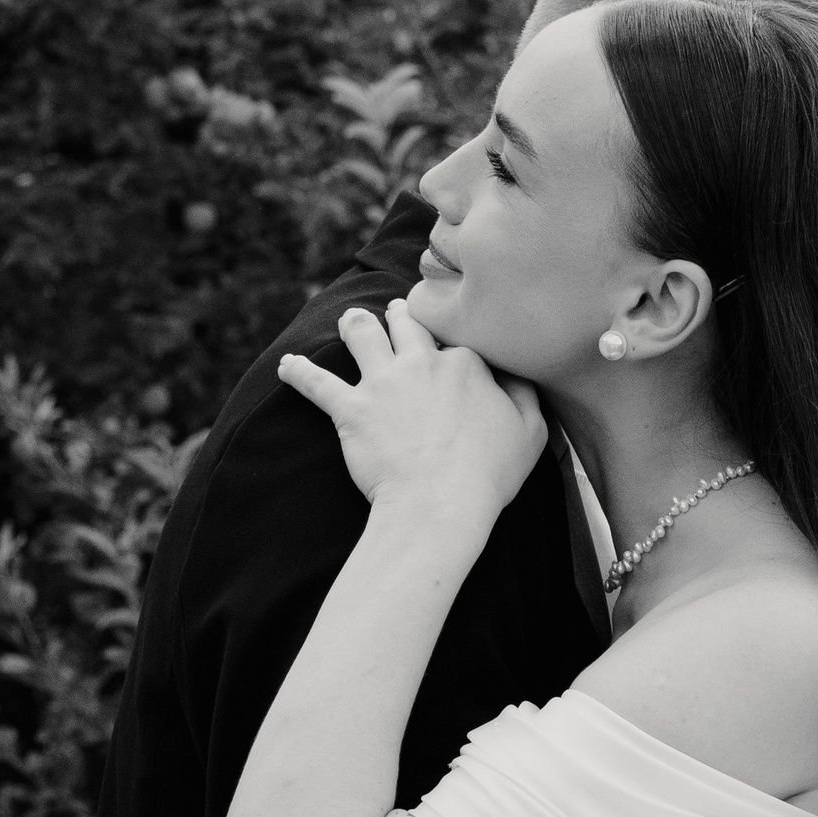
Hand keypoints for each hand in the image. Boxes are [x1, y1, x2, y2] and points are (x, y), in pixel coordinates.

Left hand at [281, 300, 547, 537]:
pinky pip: (315, 383)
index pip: (456, 335)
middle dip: (402, 314)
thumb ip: (525, 393)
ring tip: (351, 321)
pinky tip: (286, 365)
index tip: (449, 341)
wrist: (439, 504)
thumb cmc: (489, 475)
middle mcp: (421, 361)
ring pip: (361, 332)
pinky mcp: (351, 409)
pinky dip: (298, 372)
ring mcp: (383, 383)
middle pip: (407, 321)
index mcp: (465, 362)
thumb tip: (517, 372)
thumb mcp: (531, 432)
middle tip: (398, 312)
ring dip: (355, 324)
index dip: (452, 338)